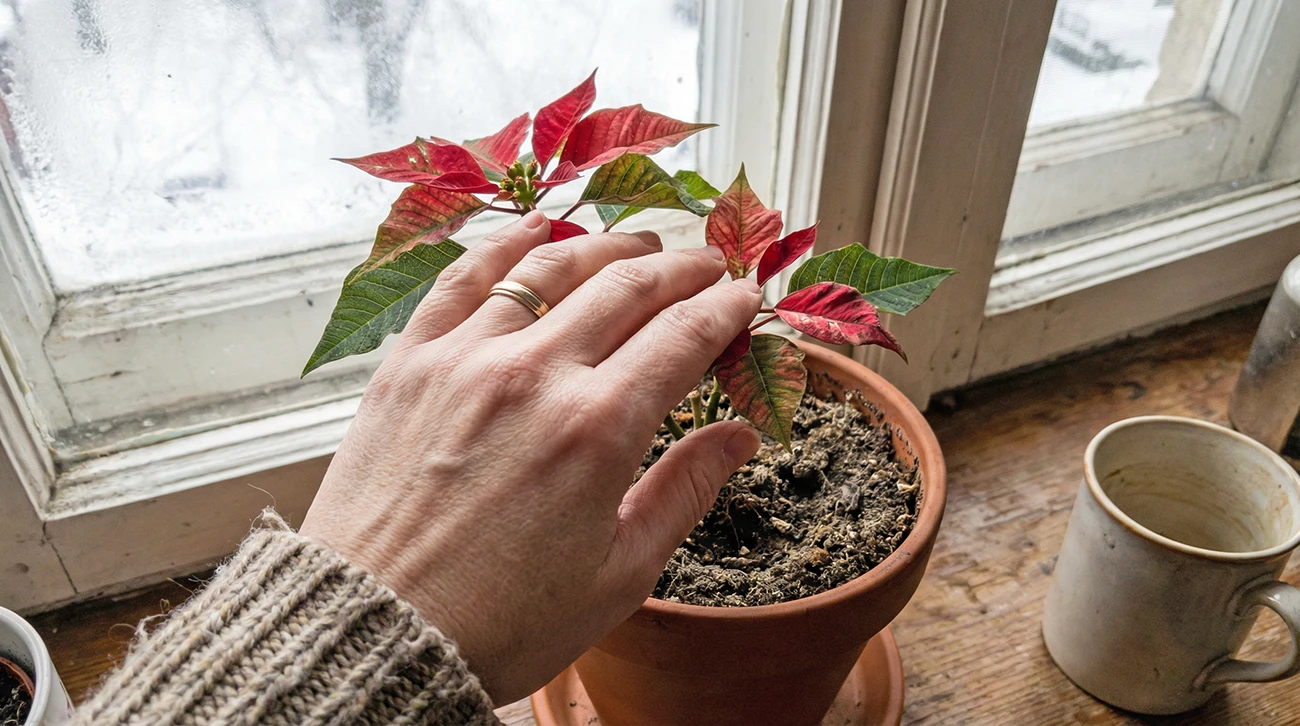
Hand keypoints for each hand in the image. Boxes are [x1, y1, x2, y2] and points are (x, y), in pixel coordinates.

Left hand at [300, 211, 761, 703]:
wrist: (376, 632)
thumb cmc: (503, 620)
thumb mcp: (620, 574)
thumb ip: (685, 490)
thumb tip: (741, 436)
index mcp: (598, 428)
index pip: (683, 335)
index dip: (726, 307)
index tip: (745, 296)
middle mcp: (535, 373)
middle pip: (627, 286)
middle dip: (681, 267)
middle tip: (707, 264)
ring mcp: (465, 358)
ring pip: (549, 266)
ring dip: (606, 244)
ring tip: (639, 243)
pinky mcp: (409, 361)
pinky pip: (462, 278)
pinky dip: (504, 243)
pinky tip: (534, 225)